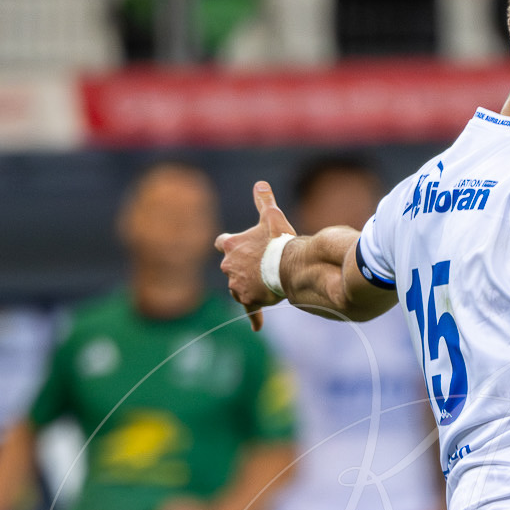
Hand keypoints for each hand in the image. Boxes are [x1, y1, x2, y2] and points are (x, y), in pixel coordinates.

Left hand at [215, 181, 297, 330]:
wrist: (287, 266)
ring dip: (248, 287)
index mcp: (231, 245)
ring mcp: (237, 285)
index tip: (229, 246)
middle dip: (242, 269)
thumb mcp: (271, 217)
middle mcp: (229, 266)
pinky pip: (249, 309)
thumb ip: (264, 201)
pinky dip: (254, 316)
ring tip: (266, 285)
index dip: (227, 245)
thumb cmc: (279, 240)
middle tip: (261, 266)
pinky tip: (255, 327)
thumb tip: (260, 183)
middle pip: (230, 269)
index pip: (221, 243)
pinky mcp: (248, 300)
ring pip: (238, 288)